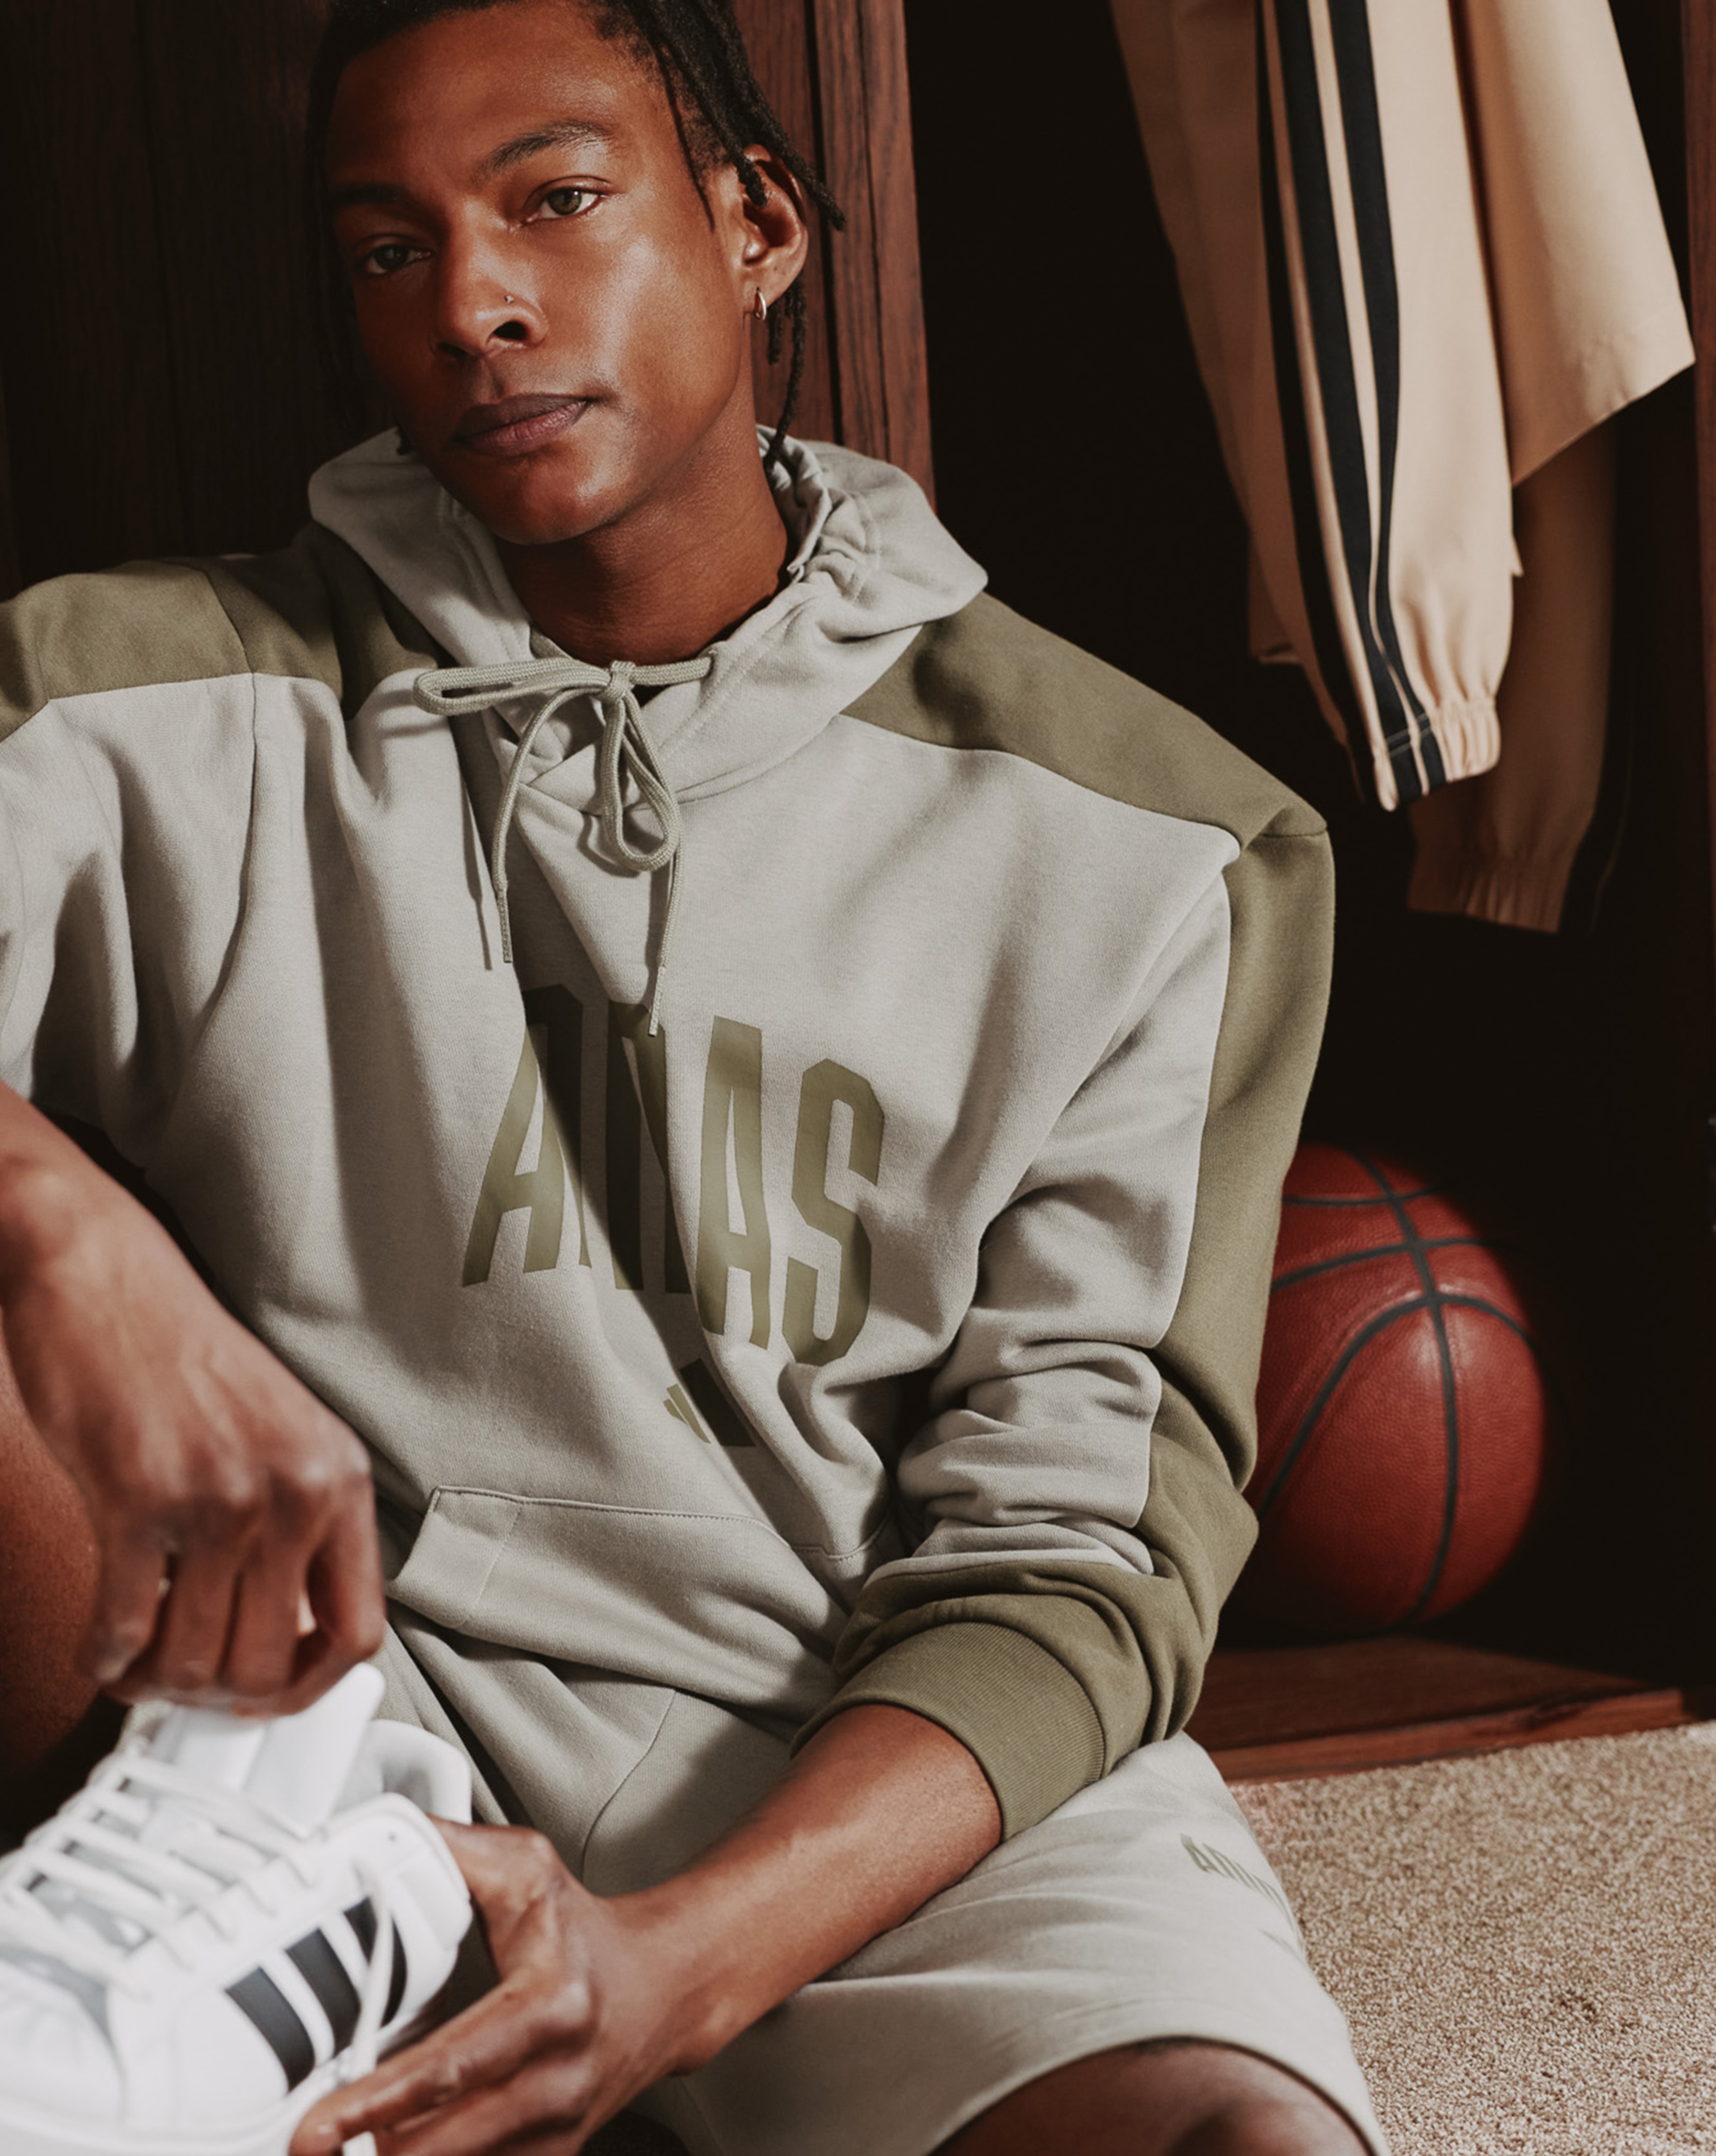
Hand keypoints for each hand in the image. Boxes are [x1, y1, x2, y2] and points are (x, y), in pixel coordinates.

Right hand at [0, 1094, 383, 1713]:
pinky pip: (125, 1631)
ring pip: (195, 1661)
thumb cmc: (181, 1355)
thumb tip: (284, 1634)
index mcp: (339, 1478)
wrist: (104, 1277)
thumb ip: (296, 1523)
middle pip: (267, 1664)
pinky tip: (102, 1645)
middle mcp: (293, 1491)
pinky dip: (106, 1659)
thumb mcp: (281, 1433)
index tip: (265, 1695)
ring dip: (156, 1681)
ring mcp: (219, 1497)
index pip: (356, 1631)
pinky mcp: (139, 1499)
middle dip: (216, 1694)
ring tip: (137, 1661)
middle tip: (182, 1682)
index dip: (306, 1688)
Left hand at [290, 1822, 709, 2155]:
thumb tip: (380, 1835)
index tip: (317, 2127)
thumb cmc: (587, 1933)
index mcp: (548, 2008)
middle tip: (302, 2148)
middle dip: (366, 2151)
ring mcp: (555, 2130)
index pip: (448, 2068)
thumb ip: (453, 1850)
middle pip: (442, 2142)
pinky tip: (390, 2149)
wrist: (667, 1987)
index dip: (375, 2102)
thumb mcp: (528, 1872)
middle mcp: (555, 2080)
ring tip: (339, 2152)